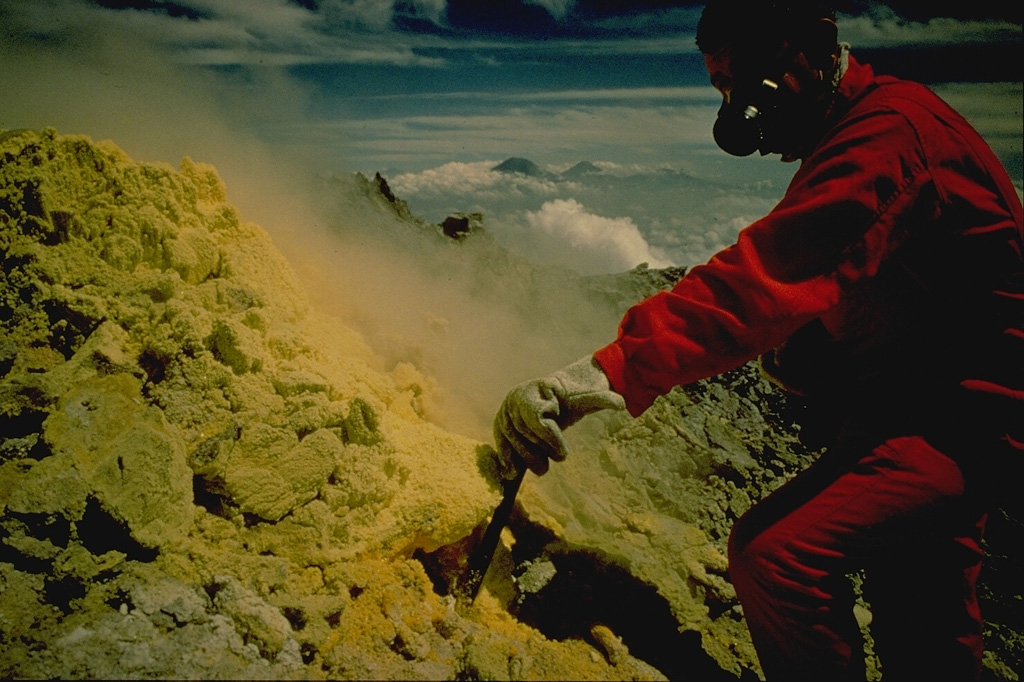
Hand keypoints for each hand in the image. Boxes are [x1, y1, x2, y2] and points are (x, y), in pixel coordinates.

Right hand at [493, 356, 624, 478]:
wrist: (552, 397)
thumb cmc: (570, 400)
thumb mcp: (586, 399)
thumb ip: (602, 399)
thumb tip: (623, 404)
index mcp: (534, 390)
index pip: (536, 419)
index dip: (550, 439)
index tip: (564, 454)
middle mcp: (514, 399)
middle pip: (523, 433)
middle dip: (539, 451)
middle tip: (557, 461)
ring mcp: (504, 413)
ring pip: (511, 441)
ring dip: (525, 459)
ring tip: (542, 469)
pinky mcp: (500, 426)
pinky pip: (500, 443)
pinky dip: (505, 459)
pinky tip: (511, 474)